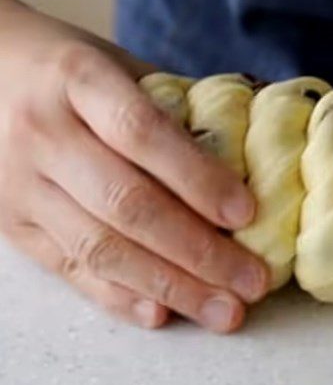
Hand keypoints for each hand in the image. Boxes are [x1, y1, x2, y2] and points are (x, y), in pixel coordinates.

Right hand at [0, 0, 269, 331]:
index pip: (141, 132)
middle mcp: (42, 132)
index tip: (247, 214)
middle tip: (253, 283)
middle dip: (200, 252)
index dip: (197, 177)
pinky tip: (164, 316)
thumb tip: (255, 167)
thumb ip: (177, 113)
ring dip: (172, 289)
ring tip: (225, 313)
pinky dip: (120, 298)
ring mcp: (19, 184)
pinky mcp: (12, 226)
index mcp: (76, 79)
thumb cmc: (72, 75)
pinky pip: (71, 270)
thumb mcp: (120, 68)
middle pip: (127, 204)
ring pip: (102, 248)